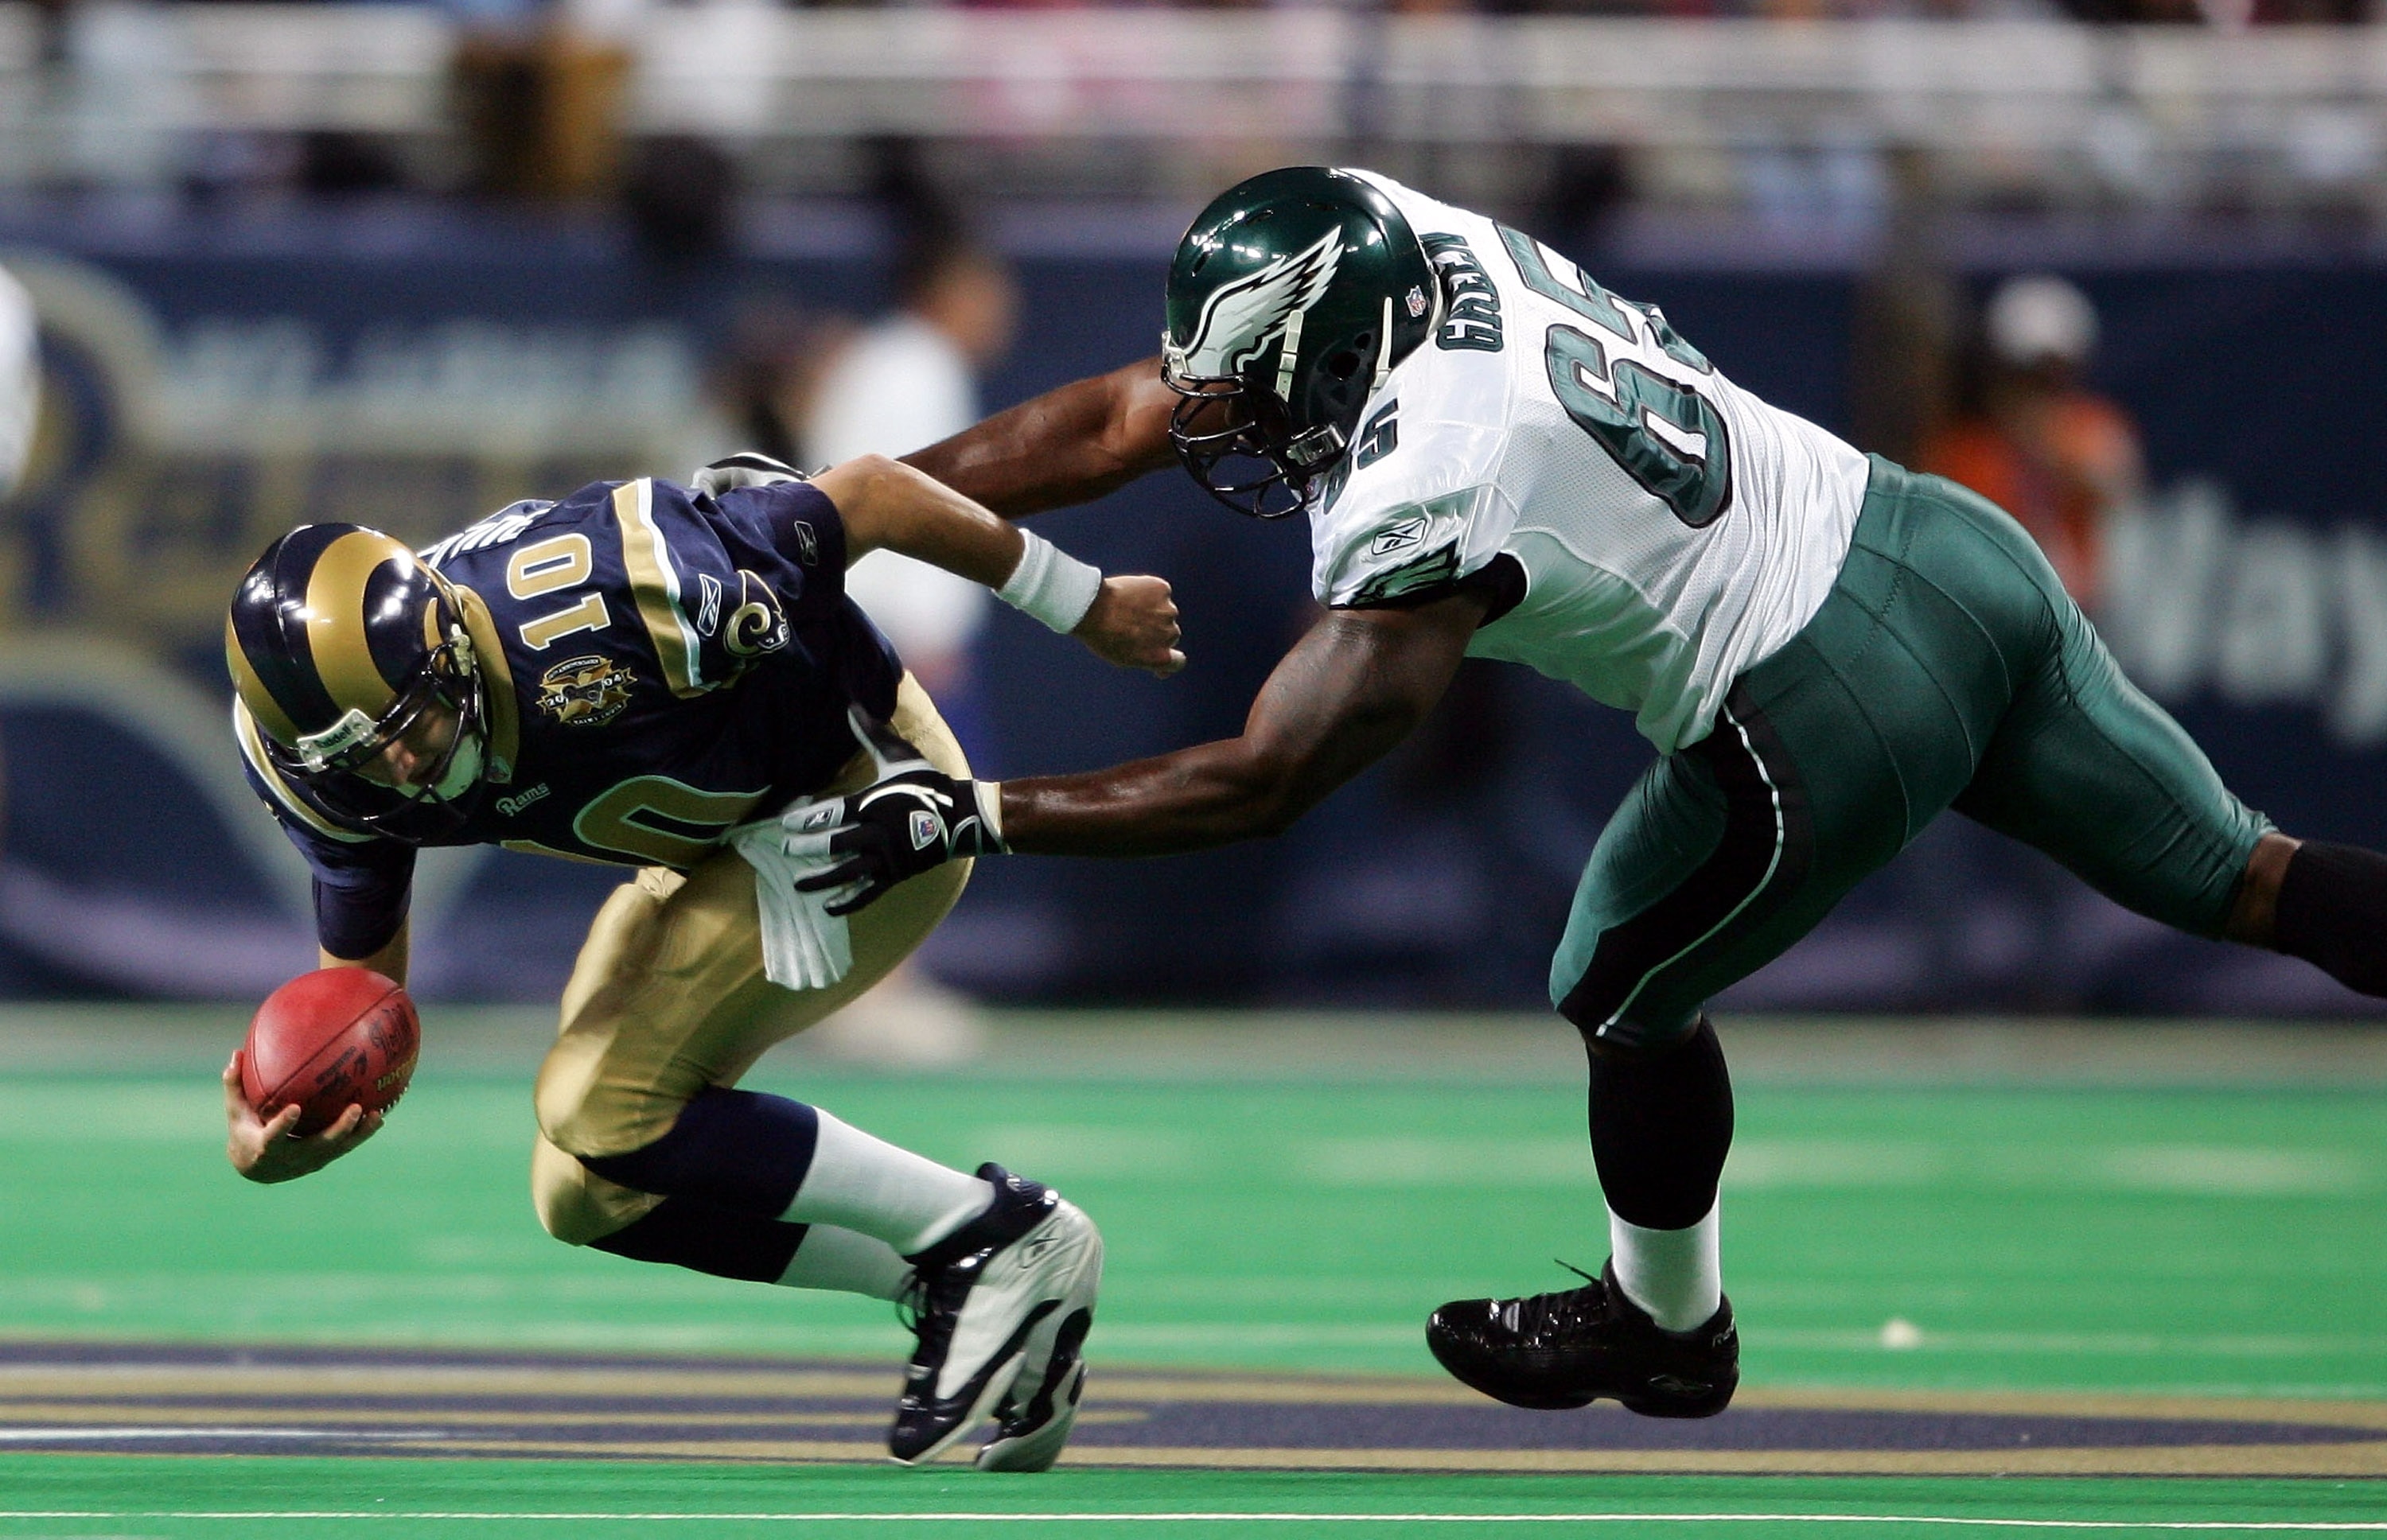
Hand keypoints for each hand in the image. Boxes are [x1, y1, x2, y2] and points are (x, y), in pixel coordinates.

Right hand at [222, 1053, 380, 1183]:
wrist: (256, 1169)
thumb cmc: (244, 1131)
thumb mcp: (236, 1111)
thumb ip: (235, 1085)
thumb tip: (236, 1053)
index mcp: (264, 1147)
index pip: (273, 1137)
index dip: (283, 1125)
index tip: (294, 1109)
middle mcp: (290, 1158)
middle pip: (318, 1146)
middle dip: (339, 1130)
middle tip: (356, 1108)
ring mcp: (309, 1162)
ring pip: (338, 1149)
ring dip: (359, 1134)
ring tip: (378, 1115)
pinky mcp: (322, 1160)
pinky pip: (345, 1147)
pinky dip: (362, 1134)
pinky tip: (380, 1117)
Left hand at [788, 709, 1007, 915]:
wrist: (962, 815)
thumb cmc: (927, 783)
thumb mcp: (900, 756)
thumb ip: (871, 734)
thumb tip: (850, 704)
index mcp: (873, 804)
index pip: (832, 813)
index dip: (806, 819)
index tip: (784, 823)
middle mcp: (876, 833)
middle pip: (834, 844)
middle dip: (806, 848)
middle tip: (784, 850)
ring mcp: (886, 857)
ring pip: (846, 872)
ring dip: (820, 879)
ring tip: (797, 884)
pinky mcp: (895, 875)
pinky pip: (867, 892)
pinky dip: (847, 901)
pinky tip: (827, 908)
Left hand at [1073, 575, 1183, 677]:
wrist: (1092, 608)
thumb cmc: (1103, 636)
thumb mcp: (1124, 658)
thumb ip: (1148, 661)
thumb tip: (1162, 671)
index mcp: (1162, 657)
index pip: (1178, 661)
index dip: (1167, 655)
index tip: (1154, 650)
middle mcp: (1170, 634)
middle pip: (1170, 633)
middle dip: (1157, 630)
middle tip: (1132, 624)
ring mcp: (1168, 610)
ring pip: (1165, 610)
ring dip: (1154, 609)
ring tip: (1127, 607)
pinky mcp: (1163, 589)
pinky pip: (1159, 591)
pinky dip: (1149, 591)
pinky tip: (1129, 593)